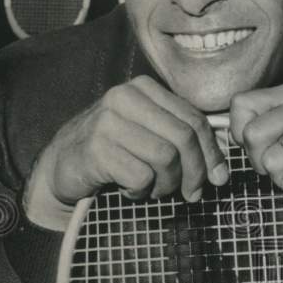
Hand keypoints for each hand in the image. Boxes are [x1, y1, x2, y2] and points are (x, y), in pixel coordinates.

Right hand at [24, 75, 228, 230]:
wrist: (62, 166)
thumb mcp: (148, 134)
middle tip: (191, 194)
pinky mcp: (96, 149)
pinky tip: (130, 190)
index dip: (212, 152)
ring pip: (165, 158)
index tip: (218, 178)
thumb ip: (181, 140)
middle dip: (195, 172)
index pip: (194, 119)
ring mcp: (108, 122)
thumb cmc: (114, 152)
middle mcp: (125, 98)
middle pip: (183, 138)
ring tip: (154, 190)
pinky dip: (141, 192)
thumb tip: (220, 172)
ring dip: (166, 184)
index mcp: (144, 89)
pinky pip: (140, 177)